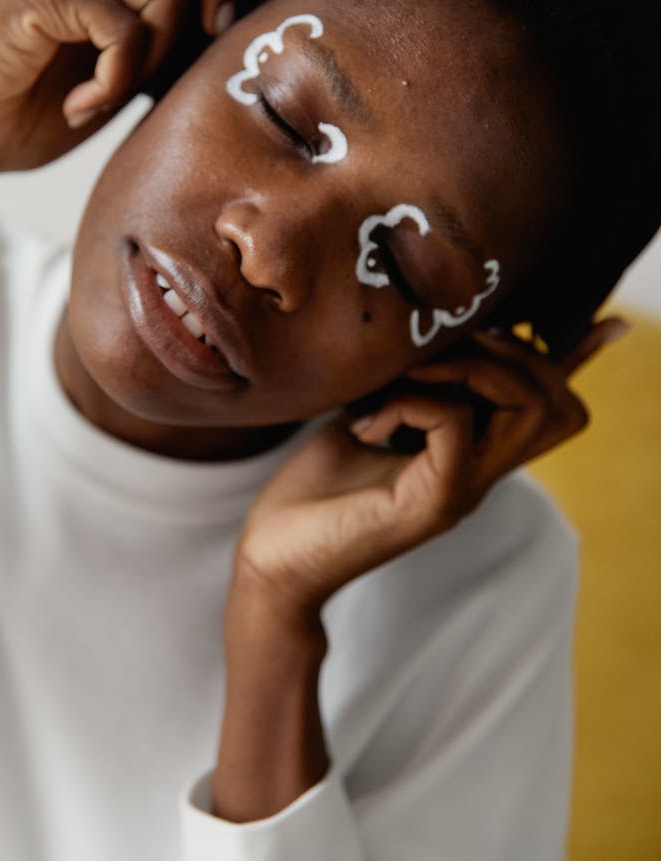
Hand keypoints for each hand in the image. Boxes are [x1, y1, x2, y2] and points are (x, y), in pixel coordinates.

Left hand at [232, 317, 627, 611]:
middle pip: (556, 401)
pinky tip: (368, 421)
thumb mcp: (369, 411)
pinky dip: (413, 398)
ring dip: (464, 366)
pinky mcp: (432, 503)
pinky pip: (455, 422)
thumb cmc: (317, 485)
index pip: (552, 408)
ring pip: (523, 406)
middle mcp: (481, 472)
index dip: (574, 358)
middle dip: (508, 350)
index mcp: (475, 451)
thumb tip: (425, 330)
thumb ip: (410, 380)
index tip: (602, 321)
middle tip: (435, 351)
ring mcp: (462, 491)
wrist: (274, 555)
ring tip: (405, 377)